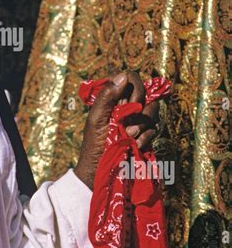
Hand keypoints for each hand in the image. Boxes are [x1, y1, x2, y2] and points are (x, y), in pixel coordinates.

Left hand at [74, 71, 159, 189]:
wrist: (99, 171)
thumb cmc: (93, 144)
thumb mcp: (96, 119)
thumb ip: (107, 96)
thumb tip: (123, 76)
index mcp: (113, 97)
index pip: (131, 78)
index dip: (134, 88)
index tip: (129, 103)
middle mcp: (127, 105)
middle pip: (146, 94)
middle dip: (140, 109)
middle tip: (128, 124)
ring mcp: (137, 119)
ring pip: (153, 110)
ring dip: (143, 124)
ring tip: (129, 136)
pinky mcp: (145, 134)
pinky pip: (154, 128)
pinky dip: (146, 136)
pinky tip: (136, 144)